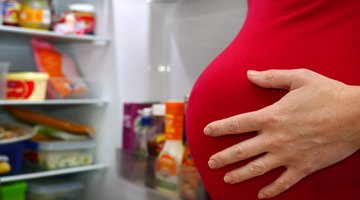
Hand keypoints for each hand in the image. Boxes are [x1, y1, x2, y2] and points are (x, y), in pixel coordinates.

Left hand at [204, 69, 359, 198]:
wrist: (357, 115)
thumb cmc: (328, 94)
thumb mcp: (299, 78)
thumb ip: (271, 77)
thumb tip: (249, 74)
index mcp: (271, 116)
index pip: (236, 124)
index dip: (219, 128)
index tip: (207, 131)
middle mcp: (274, 138)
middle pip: (241, 151)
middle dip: (223, 158)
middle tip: (210, 164)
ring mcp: (288, 155)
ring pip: (257, 169)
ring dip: (239, 175)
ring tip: (226, 179)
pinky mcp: (303, 167)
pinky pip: (283, 182)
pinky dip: (271, 190)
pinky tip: (261, 195)